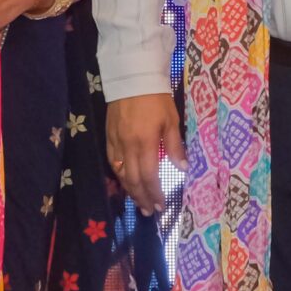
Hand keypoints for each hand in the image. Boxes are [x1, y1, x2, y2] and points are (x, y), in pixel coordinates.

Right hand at [106, 94, 182, 215]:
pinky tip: (125, 182)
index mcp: (145, 143)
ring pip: (120, 173)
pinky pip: (112, 162)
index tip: (161, 206)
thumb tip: (182, 169)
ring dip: (130, 190)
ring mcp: (115, 142)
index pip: (149, 176)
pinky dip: (119, 175)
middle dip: (141, 198)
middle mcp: (128, 146)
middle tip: (149, 211)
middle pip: (133, 179)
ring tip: (138, 202)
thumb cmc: (156, 98)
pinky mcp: (108, 137)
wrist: (132, 78)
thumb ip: (175, 146)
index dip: (154, 193)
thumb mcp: (171, 120)